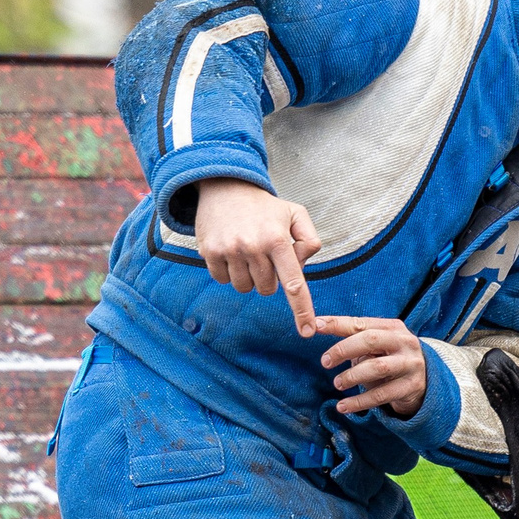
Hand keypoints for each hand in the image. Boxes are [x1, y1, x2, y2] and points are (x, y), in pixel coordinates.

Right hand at [193, 178, 320, 336]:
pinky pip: (224, 280)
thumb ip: (309, 239)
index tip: (307, 331)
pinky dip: (229, 272)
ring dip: (248, 276)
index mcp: (278, 239)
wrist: (224, 186)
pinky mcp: (210, 252)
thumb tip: (301, 267)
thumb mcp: (295, 213)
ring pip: (245, 288)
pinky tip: (230, 251)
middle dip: (268, 278)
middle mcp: (254, 246)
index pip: (294, 283)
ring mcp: (230, 250)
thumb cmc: (264, 206)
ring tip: (246, 251)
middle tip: (263, 254)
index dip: (302, 310)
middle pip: (267, 289)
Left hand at [316, 316, 427, 417]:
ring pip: (378, 367)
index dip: (337, 324)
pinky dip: (359, 402)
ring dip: (352, 376)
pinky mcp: (411, 386)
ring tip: (337, 383)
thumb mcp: (376, 347)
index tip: (316, 326)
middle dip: (344, 349)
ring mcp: (410, 364)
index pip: (361, 323)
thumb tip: (318, 328)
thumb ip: (353, 339)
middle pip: (370, 340)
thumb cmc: (390, 359)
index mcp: (392, 327)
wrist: (424, 381)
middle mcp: (404, 342)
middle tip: (325, 362)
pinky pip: (382, 395)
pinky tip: (343, 406)